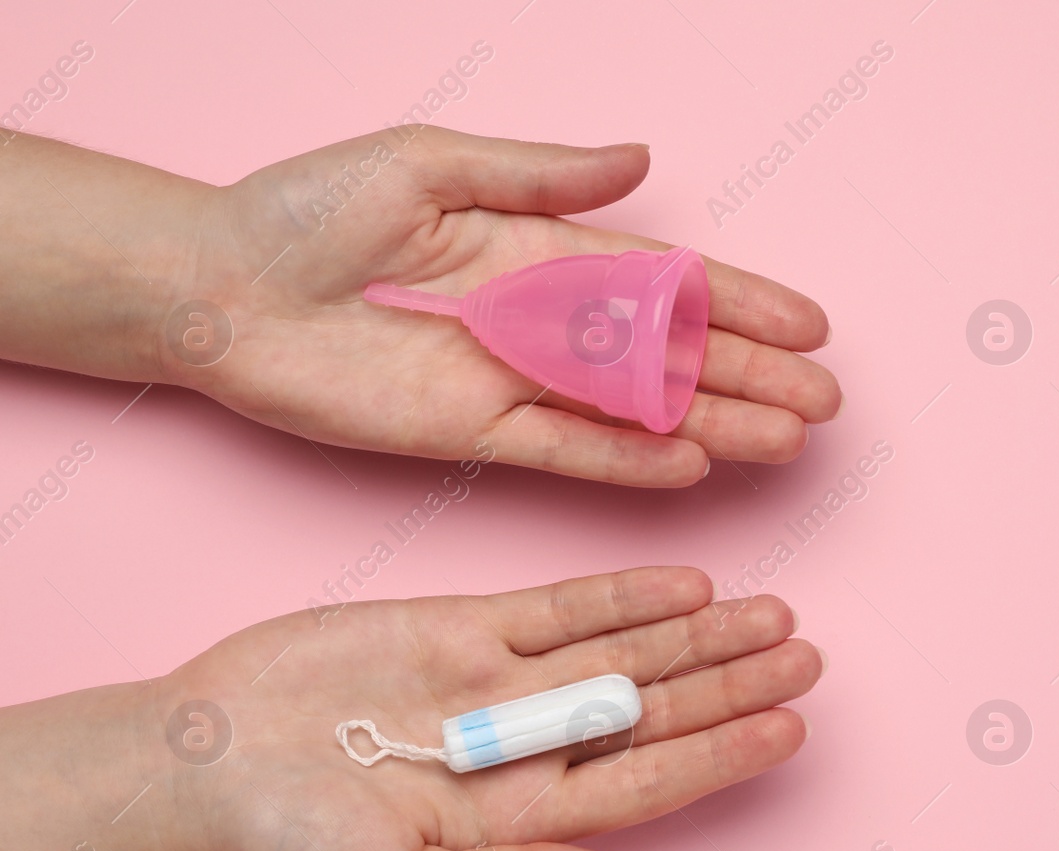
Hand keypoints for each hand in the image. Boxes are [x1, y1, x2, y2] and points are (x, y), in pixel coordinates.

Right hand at [154, 567, 818, 850]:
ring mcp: (504, 680)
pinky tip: (686, 584)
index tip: (791, 727)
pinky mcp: (466, 626)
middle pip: (656, 710)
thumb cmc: (291, 847)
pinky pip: (562, 606)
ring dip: (698, 635)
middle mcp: (532, 743)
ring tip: (771, 612)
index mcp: (529, 815)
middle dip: (732, 684)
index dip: (722, 755)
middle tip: (807, 653)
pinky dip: (623, 593)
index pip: (650, 780)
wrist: (206, 760)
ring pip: (625, 651)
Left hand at [167, 127, 840, 486]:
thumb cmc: (306, 211)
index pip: (664, 278)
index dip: (739, 301)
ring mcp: (512, 380)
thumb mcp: (427, 164)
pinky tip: (694, 466)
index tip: (809, 325)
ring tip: (785, 441)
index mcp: (538, 246)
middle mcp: (540, 319)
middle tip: (824, 402)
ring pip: (635, 409)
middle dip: (749, 375)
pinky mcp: (471, 434)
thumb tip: (640, 159)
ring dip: (712, 424)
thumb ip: (541, 174)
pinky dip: (629, 459)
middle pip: (668, 353)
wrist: (217, 288)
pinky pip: (568, 450)